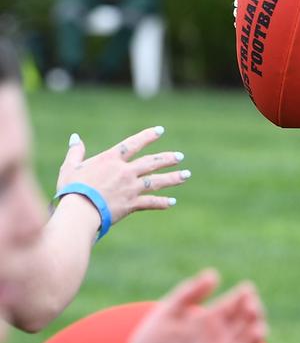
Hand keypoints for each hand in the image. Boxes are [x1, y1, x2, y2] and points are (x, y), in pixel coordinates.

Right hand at [56, 126, 190, 222]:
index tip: (160, 131)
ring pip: (156, 181)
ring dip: (172, 178)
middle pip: (151, 162)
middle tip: (180, 157)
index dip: (147, 136)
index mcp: (110, 159)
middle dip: (167, 159)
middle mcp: (125, 171)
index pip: (133, 144)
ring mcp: (131, 188)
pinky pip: (151, 202)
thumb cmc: (72, 189)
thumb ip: (75, 152)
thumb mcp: (70, 167)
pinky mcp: (132, 204)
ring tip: (186, 175)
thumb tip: (75, 138)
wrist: (79, 211)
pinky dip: (162, 202)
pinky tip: (172, 202)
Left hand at [112, 269, 270, 342]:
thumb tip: (214, 274)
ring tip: (258, 330)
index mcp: (210, 320)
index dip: (244, 296)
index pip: (235, 304)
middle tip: (252, 308)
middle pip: (247, 324)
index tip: (247, 290)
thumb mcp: (165, 314)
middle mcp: (220, 339)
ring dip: (257, 340)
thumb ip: (187, 294)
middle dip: (254, 314)